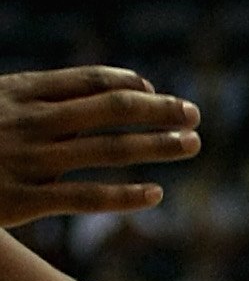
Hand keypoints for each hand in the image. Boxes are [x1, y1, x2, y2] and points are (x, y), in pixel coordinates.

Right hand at [0, 66, 200, 222]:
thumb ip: (40, 98)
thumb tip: (101, 94)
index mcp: (23, 91)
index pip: (91, 81)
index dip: (130, 85)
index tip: (155, 92)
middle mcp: (32, 121)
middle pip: (111, 109)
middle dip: (159, 110)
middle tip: (194, 114)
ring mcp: (29, 160)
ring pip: (108, 150)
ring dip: (157, 145)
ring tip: (192, 144)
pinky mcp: (22, 200)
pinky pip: (85, 197)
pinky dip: (124, 196)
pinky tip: (156, 194)